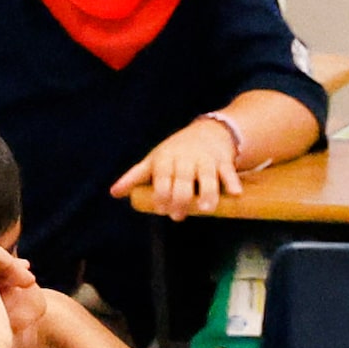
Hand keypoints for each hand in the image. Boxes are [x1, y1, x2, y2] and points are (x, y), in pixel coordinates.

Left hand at [108, 116, 240, 219]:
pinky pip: (228, 172)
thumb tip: (114, 193)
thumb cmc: (176, 151)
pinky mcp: (223, 161)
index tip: (162, 209)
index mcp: (167, 158)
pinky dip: (232, 182)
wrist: (208, 131)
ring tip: (205, 209)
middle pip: (183, 181)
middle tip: (178, 216)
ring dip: (207, 193)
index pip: (162, 178)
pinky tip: (235, 194)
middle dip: (181, 199)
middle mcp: (186, 158)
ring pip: (207, 177)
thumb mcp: (155, 160)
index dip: (161, 195)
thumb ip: (136, 176)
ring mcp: (205, 159)